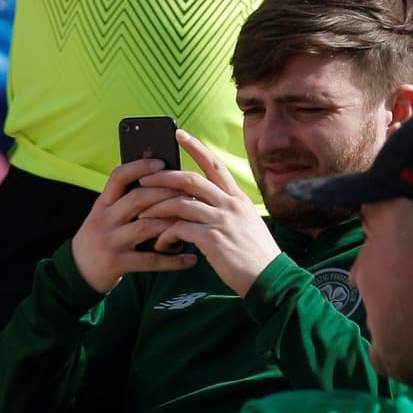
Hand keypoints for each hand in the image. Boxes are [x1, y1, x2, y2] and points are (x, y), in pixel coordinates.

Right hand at [70, 159, 196, 294]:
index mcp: (102, 203)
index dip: (140, 167)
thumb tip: (161, 180)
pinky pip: (149, 261)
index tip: (161, 163)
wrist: (76, 273)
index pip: (118, 177)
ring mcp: (110, 242)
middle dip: (165, 193)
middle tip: (188, 192)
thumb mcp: (104, 214)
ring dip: (171, 223)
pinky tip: (190, 259)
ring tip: (192, 220)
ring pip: (145, 227)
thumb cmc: (99, 236)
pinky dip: (172, 260)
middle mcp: (104, 220)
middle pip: (137, 199)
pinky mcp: (117, 264)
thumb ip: (124, 199)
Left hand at [143, 131, 280, 297]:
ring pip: (181, 204)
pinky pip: (181, 230)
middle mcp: (230, 204)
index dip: (196, 147)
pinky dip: (165, 236)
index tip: (179, 134)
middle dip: (164, 177)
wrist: (269, 278)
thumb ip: (226, 210)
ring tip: (142, 216)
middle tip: (143, 178)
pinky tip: (159, 244)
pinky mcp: (213, 240)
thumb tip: (200, 206)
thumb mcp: (246, 223)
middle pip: (191, 180)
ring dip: (157, 209)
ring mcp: (222, 220)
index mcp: (238, 198)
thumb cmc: (255, 254)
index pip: (214, 164)